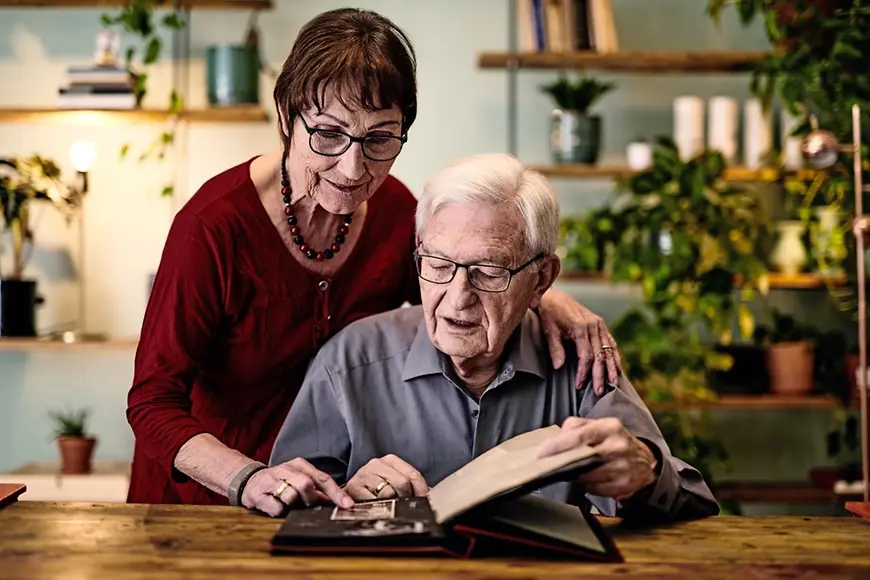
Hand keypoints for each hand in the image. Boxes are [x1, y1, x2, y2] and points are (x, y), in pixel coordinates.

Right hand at [241, 458, 353, 516]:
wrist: (248, 480)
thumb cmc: (280, 482)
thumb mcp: (299, 479)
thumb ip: (317, 489)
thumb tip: (339, 501)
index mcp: (299, 465)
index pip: (322, 478)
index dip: (336, 492)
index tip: (347, 504)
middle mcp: (285, 469)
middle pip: (306, 484)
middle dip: (311, 499)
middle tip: (307, 504)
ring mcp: (271, 480)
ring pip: (290, 496)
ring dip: (293, 505)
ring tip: (287, 503)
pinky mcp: (258, 494)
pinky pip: (276, 508)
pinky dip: (279, 512)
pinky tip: (274, 506)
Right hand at [344, 454, 428, 500]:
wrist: (347, 495)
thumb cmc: (375, 490)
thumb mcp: (394, 482)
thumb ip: (411, 486)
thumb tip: (429, 495)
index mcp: (390, 460)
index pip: (413, 474)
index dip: (421, 490)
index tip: (423, 500)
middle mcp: (376, 463)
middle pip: (403, 482)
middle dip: (405, 497)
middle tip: (401, 503)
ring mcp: (364, 474)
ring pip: (388, 493)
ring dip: (390, 503)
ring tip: (386, 504)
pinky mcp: (353, 487)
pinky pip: (374, 501)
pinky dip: (377, 507)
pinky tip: (375, 505)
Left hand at [537, 288, 621, 394]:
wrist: (554, 297)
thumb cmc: (549, 314)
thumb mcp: (549, 330)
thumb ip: (555, 348)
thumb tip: (559, 367)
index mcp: (580, 327)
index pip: (585, 356)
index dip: (583, 372)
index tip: (579, 385)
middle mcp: (593, 325)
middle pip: (600, 356)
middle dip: (599, 375)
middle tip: (599, 392)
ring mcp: (599, 324)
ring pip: (609, 350)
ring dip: (612, 368)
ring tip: (613, 384)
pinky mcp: (601, 325)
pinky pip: (611, 343)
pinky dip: (615, 356)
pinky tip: (618, 368)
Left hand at [537, 417, 657, 500]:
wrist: (645, 459)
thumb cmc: (614, 440)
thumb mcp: (598, 425)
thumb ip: (575, 426)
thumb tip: (556, 437)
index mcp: (610, 427)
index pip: (580, 435)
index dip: (558, 445)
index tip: (542, 452)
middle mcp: (618, 446)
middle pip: (583, 458)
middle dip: (563, 463)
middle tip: (549, 465)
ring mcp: (623, 467)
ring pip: (587, 477)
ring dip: (575, 476)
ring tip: (571, 471)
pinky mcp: (625, 485)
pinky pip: (596, 489)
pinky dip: (587, 486)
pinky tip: (588, 479)